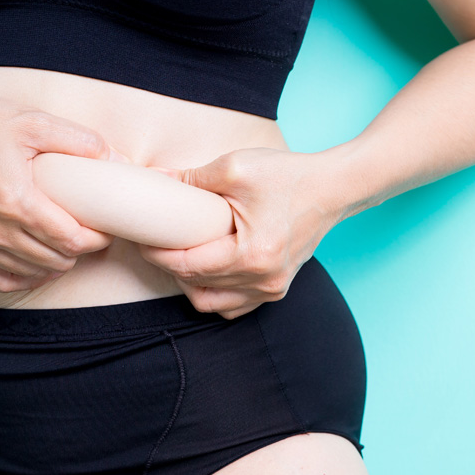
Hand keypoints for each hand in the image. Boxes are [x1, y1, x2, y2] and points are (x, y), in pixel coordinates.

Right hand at [0, 88, 119, 291]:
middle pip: (57, 260)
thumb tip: (116, 158)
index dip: (98, 239)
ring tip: (68, 241)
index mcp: (16, 201)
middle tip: (90, 231)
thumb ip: (77, 140)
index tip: (106, 227)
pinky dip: (27, 275)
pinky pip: (3, 280)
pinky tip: (39, 260)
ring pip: (34, 272)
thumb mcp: (31, 121)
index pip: (73, 240)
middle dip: (82, 250)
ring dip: (58, 262)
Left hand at [138, 147, 352, 319]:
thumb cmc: (288, 176)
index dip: (157, 254)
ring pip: (213, 304)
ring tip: (178, 257)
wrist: (332, 188)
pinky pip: (234, 306)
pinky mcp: (277, 288)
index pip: (187, 266)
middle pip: (196, 287)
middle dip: (168, 267)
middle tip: (153, 243)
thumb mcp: (234, 167)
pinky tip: (205, 270)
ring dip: (190, 285)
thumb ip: (191, 179)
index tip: (141, 237)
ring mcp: (272, 289)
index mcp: (251, 255)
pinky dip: (214, 293)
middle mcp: (263, 280)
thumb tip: (155, 183)